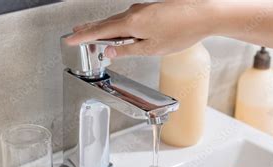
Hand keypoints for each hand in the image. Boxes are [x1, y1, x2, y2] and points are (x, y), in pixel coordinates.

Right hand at [65, 2, 213, 57]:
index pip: (100, 31)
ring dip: (103, 27)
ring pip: (117, 20)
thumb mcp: (152, 48)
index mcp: (131, 23)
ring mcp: (142, 9)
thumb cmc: (182, 31)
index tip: (70, 39)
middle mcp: (133, 12)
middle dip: (89, 29)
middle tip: (75, 33)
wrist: (203, 13)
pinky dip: (118, 24)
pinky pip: (128, 18)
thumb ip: (128, 50)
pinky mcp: (150, 9)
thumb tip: (109, 52)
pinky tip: (118, 29)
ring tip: (91, 31)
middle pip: (106, 23)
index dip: (83, 36)